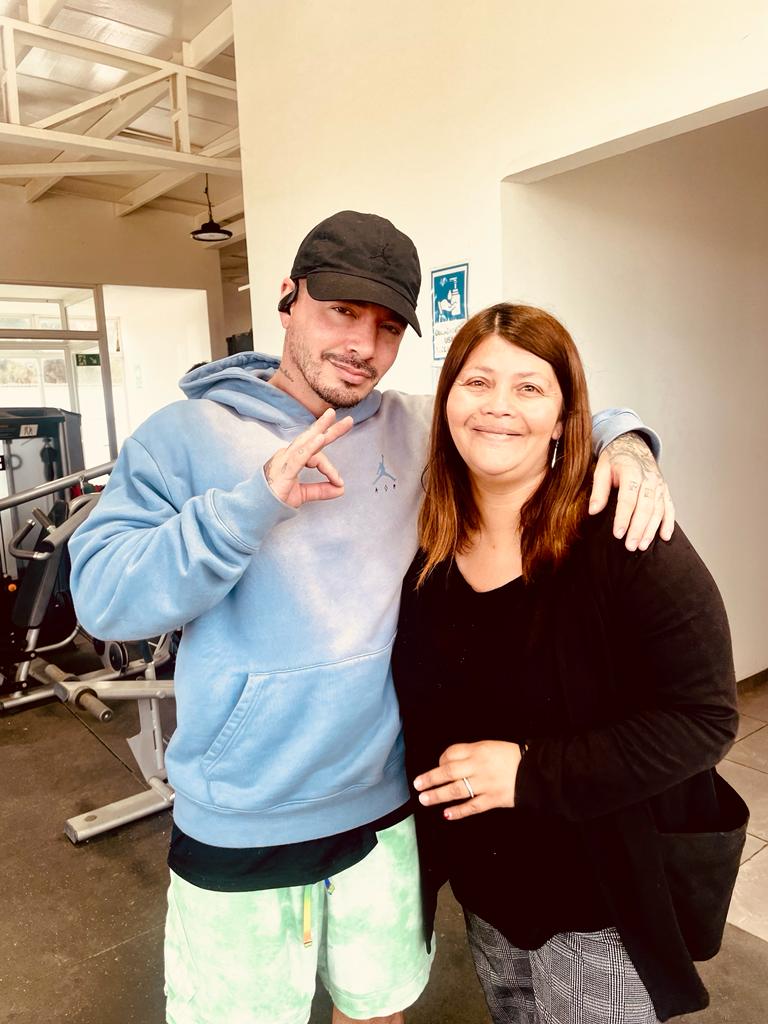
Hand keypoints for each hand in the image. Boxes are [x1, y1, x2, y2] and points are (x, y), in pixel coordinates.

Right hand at [263, 408, 353, 507]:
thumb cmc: (276, 497)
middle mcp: (289, 454)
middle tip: (349, 420)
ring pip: (306, 442)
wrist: (257, 508)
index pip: (316, 455)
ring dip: (321, 430)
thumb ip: (321, 490)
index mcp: (293, 458)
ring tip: (333, 418)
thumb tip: (341, 489)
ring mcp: (285, 460)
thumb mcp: (303, 494)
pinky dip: (310, 447)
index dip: (330, 468)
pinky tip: (320, 438)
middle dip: (329, 427)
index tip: (339, 482)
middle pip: (312, 437)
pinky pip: (299, 456)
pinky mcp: (283, 470)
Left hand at [413, 740, 521, 820]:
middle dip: (431, 779)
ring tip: (425, 799)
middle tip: (418, 785)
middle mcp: (479, 766)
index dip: (440, 760)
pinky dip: (458, 811)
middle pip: (449, 771)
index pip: (452, 753)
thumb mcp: (491, 747)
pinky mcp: (493, 799)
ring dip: (438, 795)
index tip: (437, 767)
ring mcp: (485, 784)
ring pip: (456, 790)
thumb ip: (473, 754)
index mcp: (478, 750)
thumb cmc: (513, 757)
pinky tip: (447, 814)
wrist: (535, 771)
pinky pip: (472, 806)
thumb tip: (451, 764)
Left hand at [589, 432, 674, 550]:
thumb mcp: (601, 469)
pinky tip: (664, 536)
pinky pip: (670, 508)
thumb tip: (593, 511)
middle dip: (638, 529)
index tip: (618, 534)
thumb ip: (599, 490)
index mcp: (632, 472)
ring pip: (658, 510)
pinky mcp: (664, 490)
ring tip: (642, 545)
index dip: (623, 517)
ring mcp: (659, 485)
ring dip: (651, 529)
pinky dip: (669, 523)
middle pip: (645, 507)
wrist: (632, 444)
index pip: (628, 499)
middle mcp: (649, 479)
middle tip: (630, 546)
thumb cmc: (615, 458)